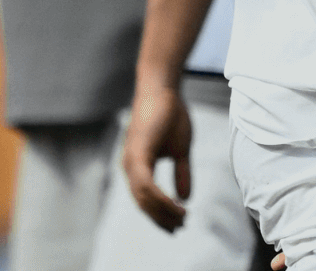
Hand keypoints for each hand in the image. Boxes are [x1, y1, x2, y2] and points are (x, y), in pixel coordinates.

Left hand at [122, 80, 193, 232]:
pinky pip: (145, 184)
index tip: (177, 225)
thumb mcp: (181, 149)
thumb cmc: (170, 114)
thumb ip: (181, 172)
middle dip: (161, 218)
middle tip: (179, 228)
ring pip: (143, 197)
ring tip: (181, 218)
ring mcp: (131, 160)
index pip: (146, 198)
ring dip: (162, 211)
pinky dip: (159, 197)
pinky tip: (174, 205)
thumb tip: (185, 197)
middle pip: (142, 203)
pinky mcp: (137, 153)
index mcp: (138, 166)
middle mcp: (130, 166)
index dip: (160, 214)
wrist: (164, 87)